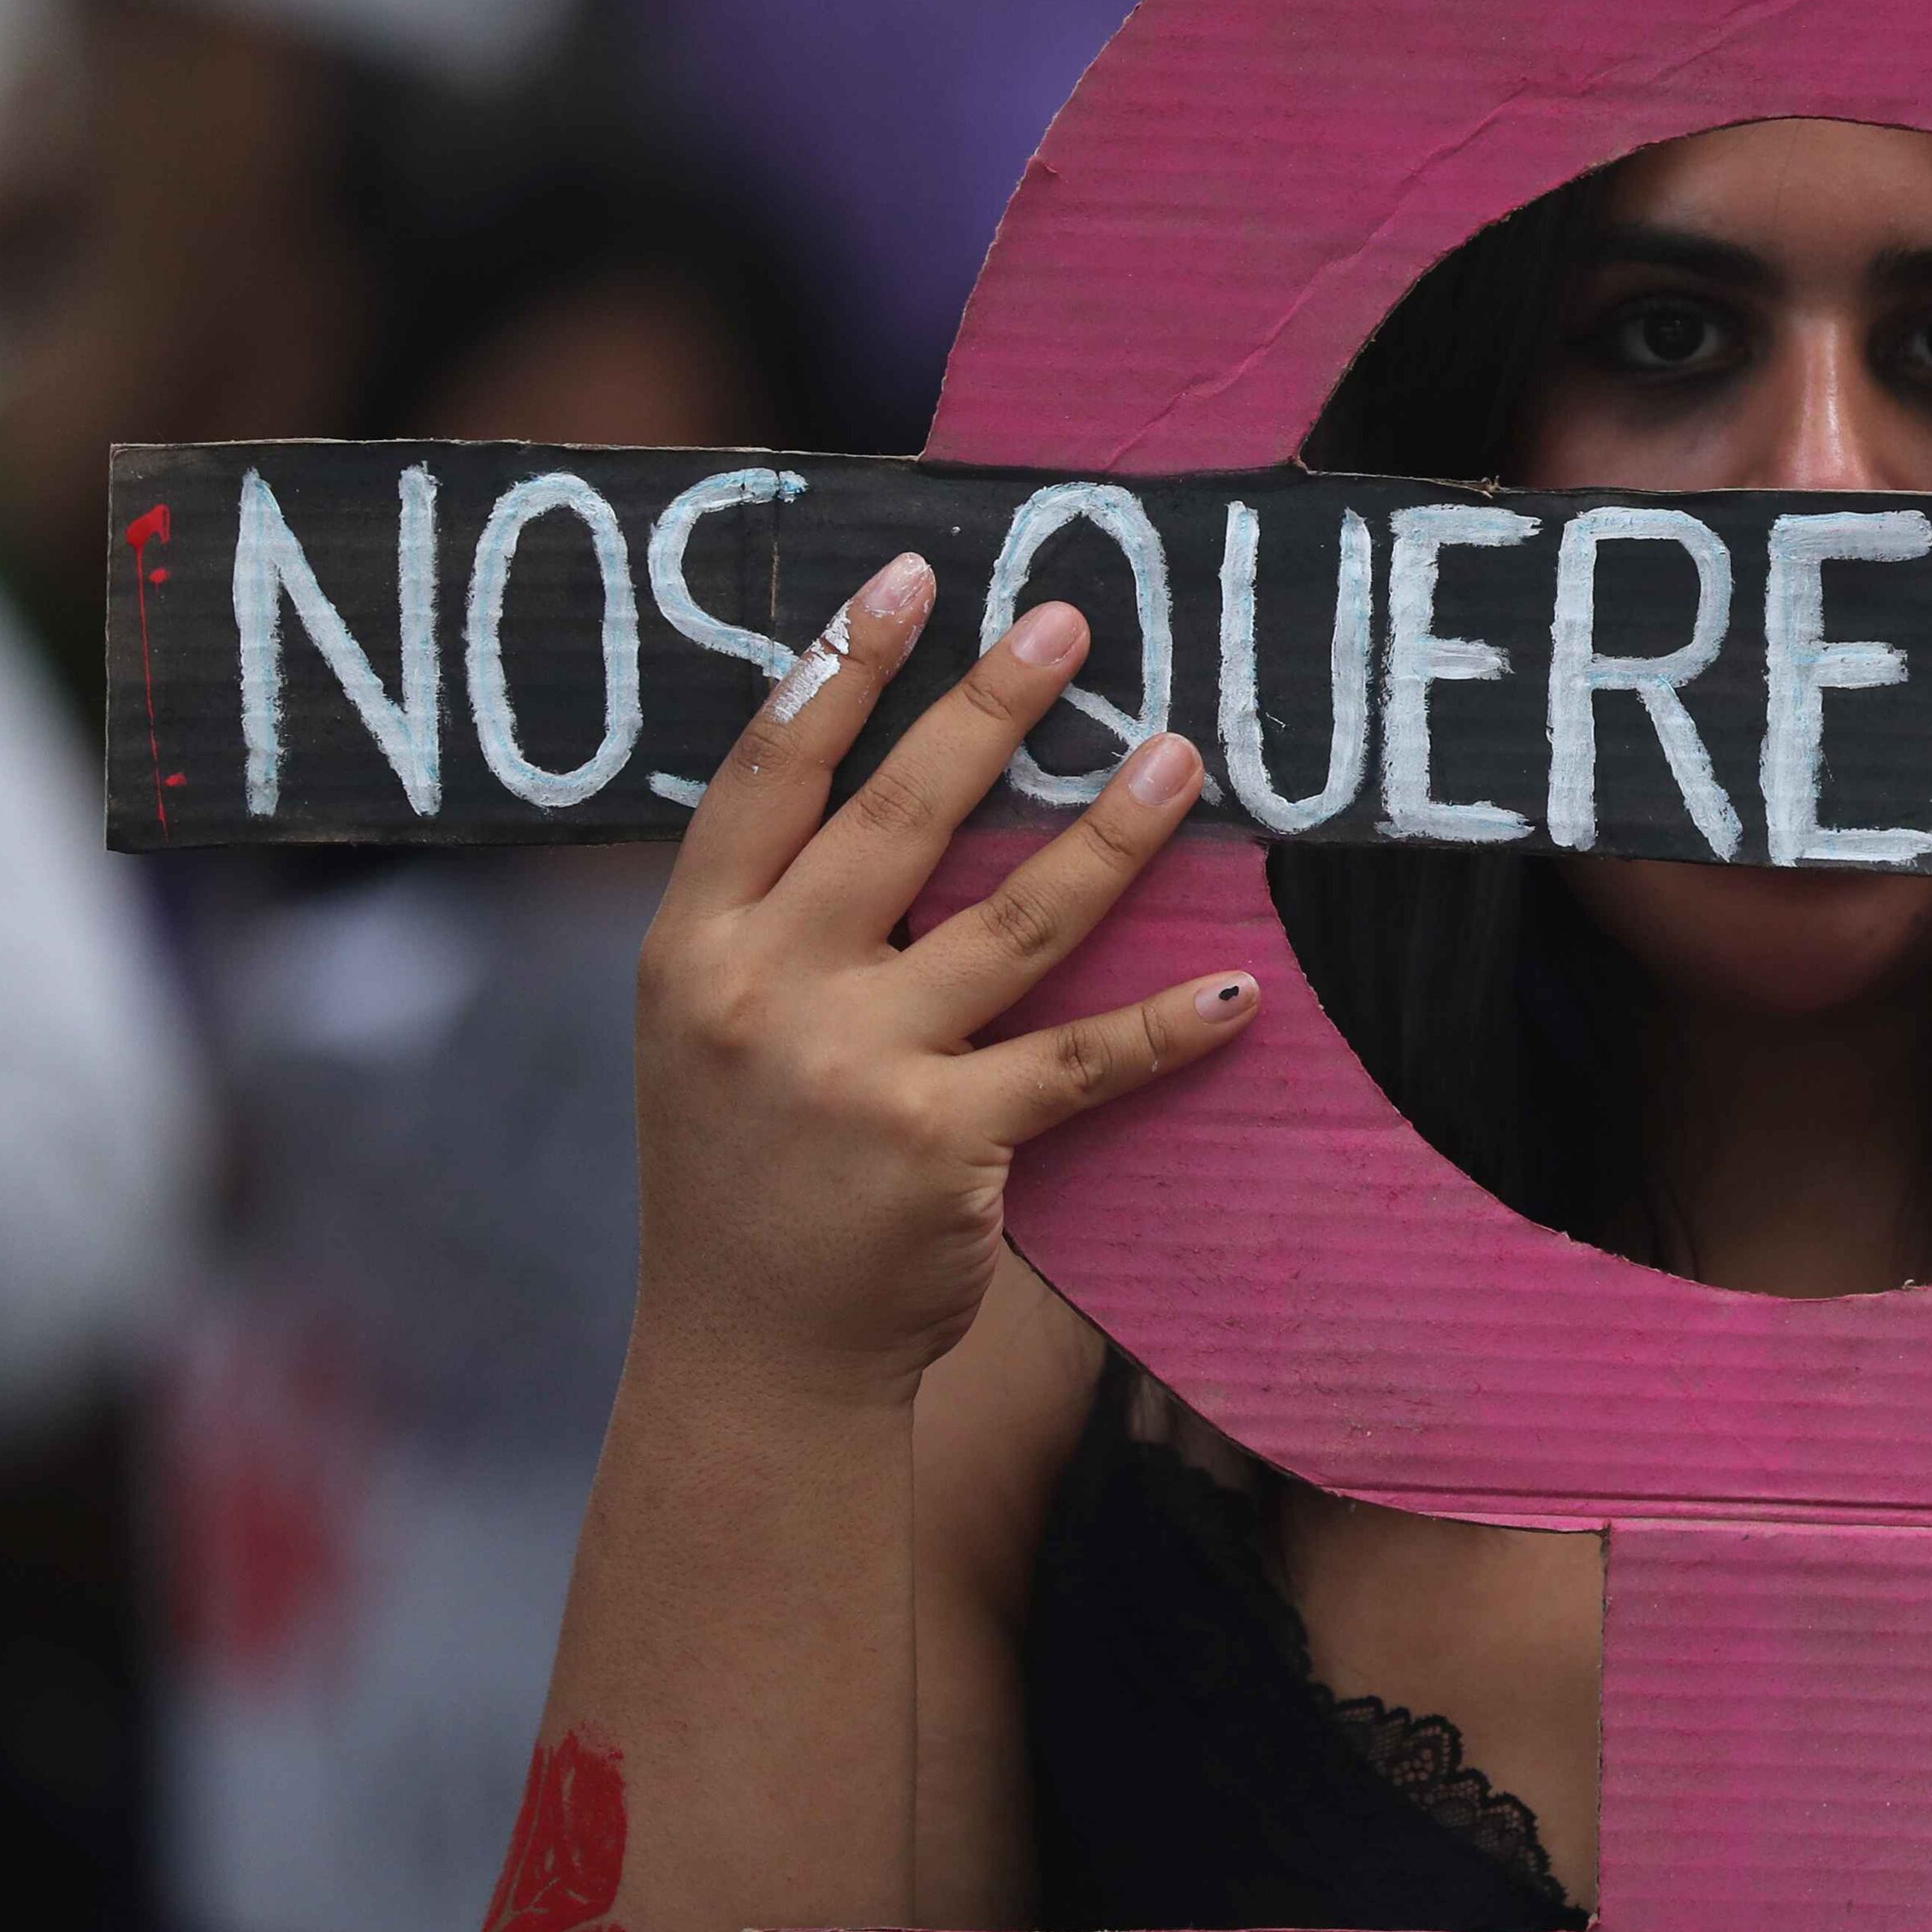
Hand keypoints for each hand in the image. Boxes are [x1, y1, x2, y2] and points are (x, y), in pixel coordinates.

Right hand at [630, 554, 1257, 1406]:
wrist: (750, 1351)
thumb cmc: (744, 1170)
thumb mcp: (707, 1026)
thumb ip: (775, 917)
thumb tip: (899, 784)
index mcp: (693, 947)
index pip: (767, 776)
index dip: (837, 669)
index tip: (909, 580)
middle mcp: (761, 995)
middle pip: (898, 819)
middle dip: (990, 710)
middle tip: (1070, 628)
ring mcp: (854, 1070)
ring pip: (1014, 921)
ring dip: (1110, 835)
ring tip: (1178, 759)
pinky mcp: (945, 1147)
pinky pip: (1082, 1062)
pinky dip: (1167, 1024)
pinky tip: (1238, 987)